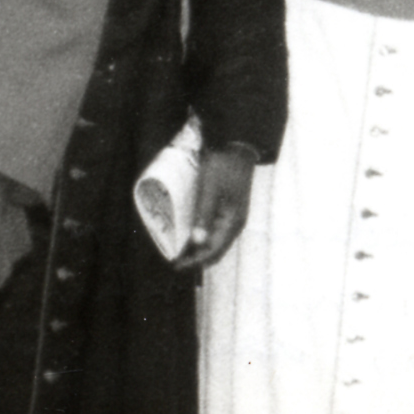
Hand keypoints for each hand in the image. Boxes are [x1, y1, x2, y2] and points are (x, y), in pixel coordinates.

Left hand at [173, 145, 257, 271]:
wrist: (238, 148)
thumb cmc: (223, 166)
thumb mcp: (210, 189)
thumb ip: (204, 214)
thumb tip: (198, 241)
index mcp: (232, 221)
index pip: (213, 250)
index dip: (195, 260)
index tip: (177, 264)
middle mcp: (234, 224)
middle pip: (215, 249)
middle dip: (195, 257)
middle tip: (175, 260)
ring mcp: (232, 218)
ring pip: (215, 241)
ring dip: (198, 248)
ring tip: (179, 251)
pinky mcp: (228, 210)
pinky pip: (215, 230)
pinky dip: (202, 237)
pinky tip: (190, 235)